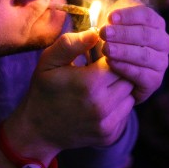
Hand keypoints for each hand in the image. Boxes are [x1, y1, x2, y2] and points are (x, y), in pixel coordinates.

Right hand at [9, 29, 135, 152]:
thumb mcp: (49, 61)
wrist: (37, 130)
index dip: (111, 55)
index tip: (100, 55)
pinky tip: (102, 101)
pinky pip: (126, 112)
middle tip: (101, 70)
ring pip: (130, 95)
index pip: (119, 60)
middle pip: (128, 77)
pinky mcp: (110, 135)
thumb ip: (71, 44)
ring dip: (120, 88)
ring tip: (102, 86)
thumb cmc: (44, 89)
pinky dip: (118, 105)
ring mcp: (106, 123)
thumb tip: (96, 32)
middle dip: (118, 71)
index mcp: (89, 83)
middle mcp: (102, 105)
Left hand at [99, 0, 168, 103]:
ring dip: (124, 51)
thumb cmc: (112, 39)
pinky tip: (111, 63)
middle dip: (124, 33)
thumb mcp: (114, 21)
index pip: (146, 16)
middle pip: (147, 34)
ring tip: (106, 49)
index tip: (110, 17)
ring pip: (145, 55)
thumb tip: (119, 7)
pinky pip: (143, 75)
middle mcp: (163, 42)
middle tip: (104, 33)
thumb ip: (117, 10)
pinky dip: (126, 68)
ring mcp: (161, 62)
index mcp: (156, 24)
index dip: (129, 15)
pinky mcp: (155, 81)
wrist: (111, 70)